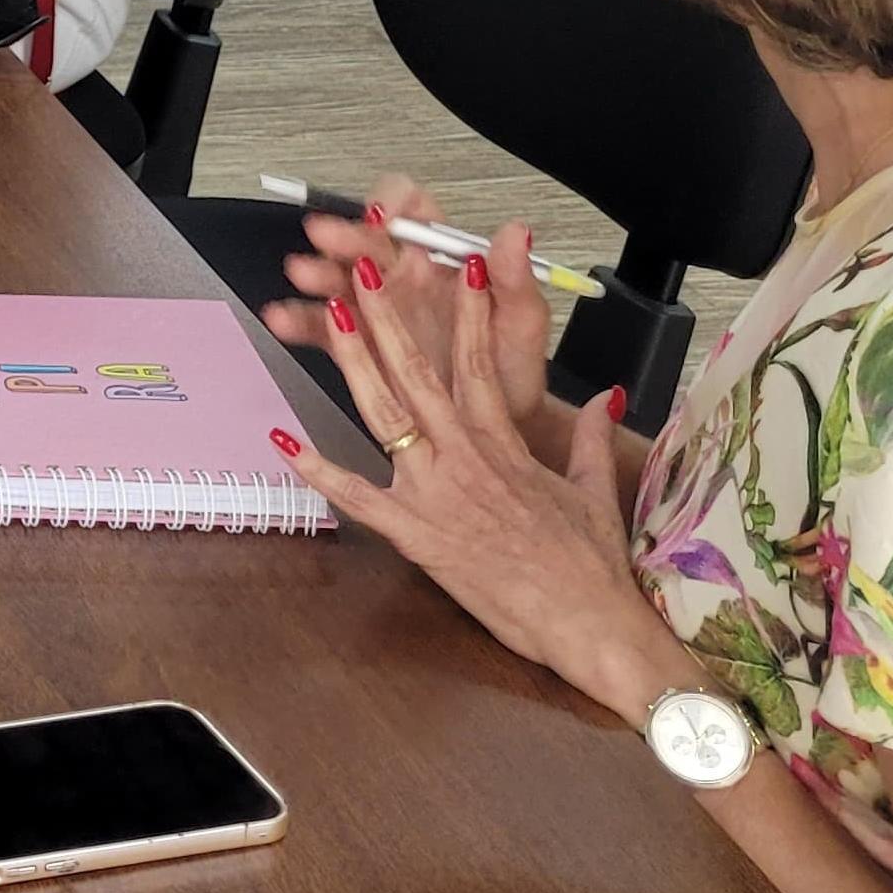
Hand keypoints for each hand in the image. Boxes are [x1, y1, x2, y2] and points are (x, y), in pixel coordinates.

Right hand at [261, 176, 552, 433]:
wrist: (501, 429)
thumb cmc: (512, 372)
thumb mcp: (523, 325)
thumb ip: (515, 279)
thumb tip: (513, 233)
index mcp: (443, 266)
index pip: (416, 217)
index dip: (397, 207)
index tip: (385, 213)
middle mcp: (406, 281)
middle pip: (367, 244)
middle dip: (344, 235)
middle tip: (326, 235)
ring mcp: (377, 313)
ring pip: (338, 281)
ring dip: (317, 272)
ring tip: (303, 274)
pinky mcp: (357, 347)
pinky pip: (321, 328)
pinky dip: (299, 320)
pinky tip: (284, 318)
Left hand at [272, 251, 685, 723]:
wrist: (591, 626)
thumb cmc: (593, 565)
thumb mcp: (595, 491)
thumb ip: (592, 436)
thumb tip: (606, 395)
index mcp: (506, 445)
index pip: (479, 362)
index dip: (466, 310)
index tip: (457, 265)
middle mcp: (466, 459)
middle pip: (419, 373)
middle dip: (390, 316)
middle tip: (366, 269)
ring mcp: (437, 495)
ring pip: (385, 415)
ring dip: (355, 362)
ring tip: (331, 315)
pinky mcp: (416, 537)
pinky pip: (359, 499)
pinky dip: (321, 471)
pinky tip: (286, 442)